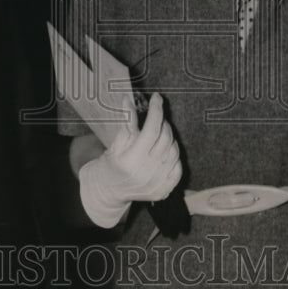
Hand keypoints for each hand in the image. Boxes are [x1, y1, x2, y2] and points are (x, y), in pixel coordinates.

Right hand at [78, 92, 181, 227]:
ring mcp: (157, 183)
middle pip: (165, 138)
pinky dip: (174, 155)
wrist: (109, 190)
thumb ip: (126, 122)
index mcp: (130, 159)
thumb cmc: (111, 163)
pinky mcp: (164, 191)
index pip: (151, 129)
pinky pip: (178, 167)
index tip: (156, 98)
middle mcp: (146, 172)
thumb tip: (129, 100)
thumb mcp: (116, 142)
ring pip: (174, 151)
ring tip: (160, 134)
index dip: (156, 110)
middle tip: (157, 118)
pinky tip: (165, 150)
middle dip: (163, 122)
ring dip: (170, 137)